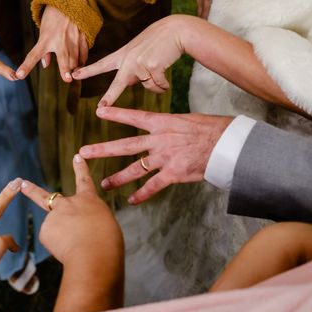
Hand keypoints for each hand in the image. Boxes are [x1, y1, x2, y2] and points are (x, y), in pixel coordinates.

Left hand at [16, 6, 87, 82]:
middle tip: (68, 79)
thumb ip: (44, 50)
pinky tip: (80, 65)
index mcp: (45, 39)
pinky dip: (82, 61)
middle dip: (66, 69)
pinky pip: (84, 53)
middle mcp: (59, 40)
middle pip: (63, 58)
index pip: (33, 55)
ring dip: (74, 68)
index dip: (26, 66)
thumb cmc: (53, 17)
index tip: (19, 75)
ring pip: (75, 59)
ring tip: (74, 75)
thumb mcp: (44, 31)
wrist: (69, 0)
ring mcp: (73, 38)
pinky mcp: (83, 36)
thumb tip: (45, 65)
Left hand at [20, 155, 122, 311]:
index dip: (80, 169)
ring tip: (76, 246)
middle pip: (46, 196)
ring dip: (62, 239)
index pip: (84, 181)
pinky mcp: (45, 230)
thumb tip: (79, 228)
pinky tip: (67, 250)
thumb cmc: (106, 242)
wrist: (94, 253)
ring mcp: (54, 215)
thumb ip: (90, 221)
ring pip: (54, 230)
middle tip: (22, 184)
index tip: (76, 156)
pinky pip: (51, 241)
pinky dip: (58, 248)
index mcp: (88, 200)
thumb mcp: (105, 224)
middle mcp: (68, 203)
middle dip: (32, 190)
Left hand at [72, 15, 191, 105]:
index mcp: (123, 54)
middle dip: (109, 97)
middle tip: (100, 108)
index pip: (102, 64)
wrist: (176, 30)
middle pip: (118, 84)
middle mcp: (129, 60)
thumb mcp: (139, 51)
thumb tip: (128, 85)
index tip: (74, 75)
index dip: (88, 71)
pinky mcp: (153, 67)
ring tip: (161, 70)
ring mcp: (140, 63)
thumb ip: (130, 67)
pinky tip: (167, 74)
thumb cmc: (158, 42)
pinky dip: (164, 85)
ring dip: (156, 85)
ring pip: (147, 87)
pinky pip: (158, 86)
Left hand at [79, 107, 232, 203]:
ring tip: (104, 184)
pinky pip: (153, 186)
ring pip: (135, 169)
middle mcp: (159, 140)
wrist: (228, 143)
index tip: (99, 111)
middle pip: (125, 145)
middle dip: (102, 149)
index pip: (134, 117)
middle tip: (83, 152)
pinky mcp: (174, 173)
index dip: (116, 114)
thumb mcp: (186, 120)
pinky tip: (131, 200)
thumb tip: (160, 129)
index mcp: (162, 123)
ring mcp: (165, 157)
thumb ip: (169, 127)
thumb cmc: (211, 129)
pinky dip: (142, 194)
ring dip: (118, 177)